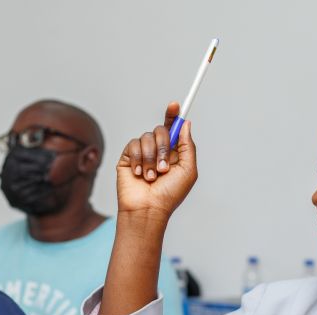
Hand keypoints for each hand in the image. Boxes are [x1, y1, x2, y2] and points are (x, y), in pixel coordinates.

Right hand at [116, 102, 197, 219]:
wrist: (148, 208)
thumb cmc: (170, 194)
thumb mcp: (188, 170)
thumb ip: (188, 146)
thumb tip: (186, 124)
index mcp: (174, 153)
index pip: (173, 129)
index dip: (173, 116)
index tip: (175, 105)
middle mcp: (159, 150)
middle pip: (161, 130)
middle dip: (164, 147)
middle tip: (164, 168)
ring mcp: (143, 153)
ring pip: (146, 137)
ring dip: (151, 158)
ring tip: (151, 176)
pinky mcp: (128, 156)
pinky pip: (133, 144)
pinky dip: (138, 159)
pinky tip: (139, 174)